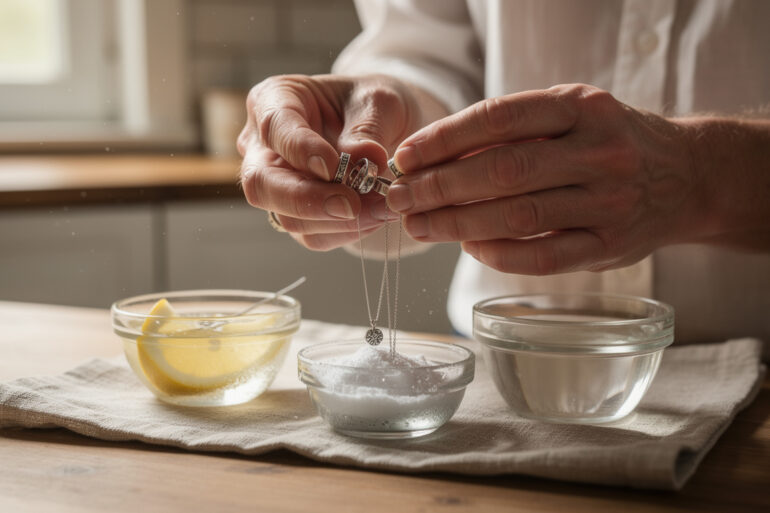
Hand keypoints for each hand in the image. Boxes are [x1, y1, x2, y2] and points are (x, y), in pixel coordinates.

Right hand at [238, 74, 436, 250]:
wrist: (381, 123)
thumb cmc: (370, 101)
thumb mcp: (376, 101)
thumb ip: (367, 129)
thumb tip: (366, 160)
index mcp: (274, 99)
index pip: (274, 127)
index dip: (300, 150)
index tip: (334, 167)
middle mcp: (263, 145)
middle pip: (262, 184)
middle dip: (308, 200)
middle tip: (352, 205)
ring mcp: (274, 184)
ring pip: (286, 216)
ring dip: (336, 220)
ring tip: (380, 208)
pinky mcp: (294, 213)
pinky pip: (311, 234)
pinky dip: (345, 231)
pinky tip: (374, 216)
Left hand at [386, 84, 705, 274]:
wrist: (686, 175)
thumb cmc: (608, 142)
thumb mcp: (570, 116)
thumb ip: (514, 132)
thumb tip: (435, 158)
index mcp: (582, 107)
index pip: (500, 118)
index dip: (445, 139)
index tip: (406, 156)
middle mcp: (599, 151)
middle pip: (503, 171)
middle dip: (440, 186)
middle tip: (400, 198)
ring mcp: (609, 201)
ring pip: (519, 216)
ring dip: (458, 224)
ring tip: (420, 225)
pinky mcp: (611, 246)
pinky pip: (545, 257)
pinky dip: (499, 254)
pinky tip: (469, 247)